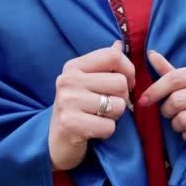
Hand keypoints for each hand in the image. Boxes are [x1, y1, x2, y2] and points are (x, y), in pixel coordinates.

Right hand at [49, 41, 134, 170]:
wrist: (57, 143)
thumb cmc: (78, 111)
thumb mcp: (87, 84)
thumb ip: (103, 64)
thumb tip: (118, 43)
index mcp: (73, 67)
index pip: (113, 56)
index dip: (129, 71)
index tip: (127, 85)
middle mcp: (68, 81)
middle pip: (120, 82)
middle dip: (122, 99)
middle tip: (108, 108)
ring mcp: (67, 102)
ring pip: (118, 105)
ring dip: (115, 117)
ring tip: (99, 119)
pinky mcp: (71, 124)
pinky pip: (109, 127)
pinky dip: (107, 132)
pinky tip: (93, 131)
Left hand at [139, 51, 185, 147]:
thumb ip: (169, 71)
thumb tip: (150, 54)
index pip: (174, 79)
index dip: (154, 91)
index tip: (143, 101)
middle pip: (177, 101)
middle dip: (166, 111)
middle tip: (170, 113)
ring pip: (184, 120)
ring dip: (176, 125)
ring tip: (182, 123)